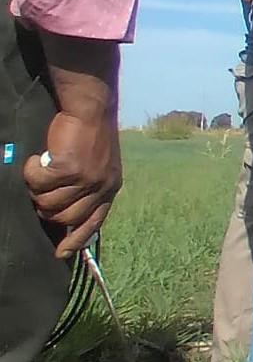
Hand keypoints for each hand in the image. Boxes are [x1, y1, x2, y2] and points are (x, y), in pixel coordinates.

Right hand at [23, 111, 122, 257]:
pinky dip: (32, 171)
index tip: (60, 253)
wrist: (90, 107)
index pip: (94, 223)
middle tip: (40, 188)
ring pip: (48, 202)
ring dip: (37, 188)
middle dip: (46, 206)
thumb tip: (64, 212)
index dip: (76, 241)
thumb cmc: (89, 133)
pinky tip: (37, 158)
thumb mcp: (97, 165)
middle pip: (64, 217)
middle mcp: (101, 187)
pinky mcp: (70, 168)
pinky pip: (39, 182)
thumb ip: (87, 188)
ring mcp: (86, 179)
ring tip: (40, 169)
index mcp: (110, 188)